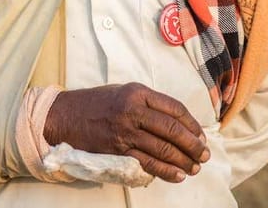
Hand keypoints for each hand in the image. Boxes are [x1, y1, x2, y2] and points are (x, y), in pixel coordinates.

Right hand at [43, 83, 209, 183]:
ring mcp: (125, 132)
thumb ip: (148, 102)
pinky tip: (177, 175)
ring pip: (163, 148)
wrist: (64, 116)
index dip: (191, 123)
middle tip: (203, 154)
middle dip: (192, 144)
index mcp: (138, 92)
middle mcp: (133, 110)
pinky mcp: (117, 151)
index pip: (174, 108)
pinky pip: (147, 163)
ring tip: (194, 167)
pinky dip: (165, 171)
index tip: (200, 134)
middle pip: (172, 129)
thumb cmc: (95, 103)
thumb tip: (176, 120)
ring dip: (183, 160)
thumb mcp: (123, 91)